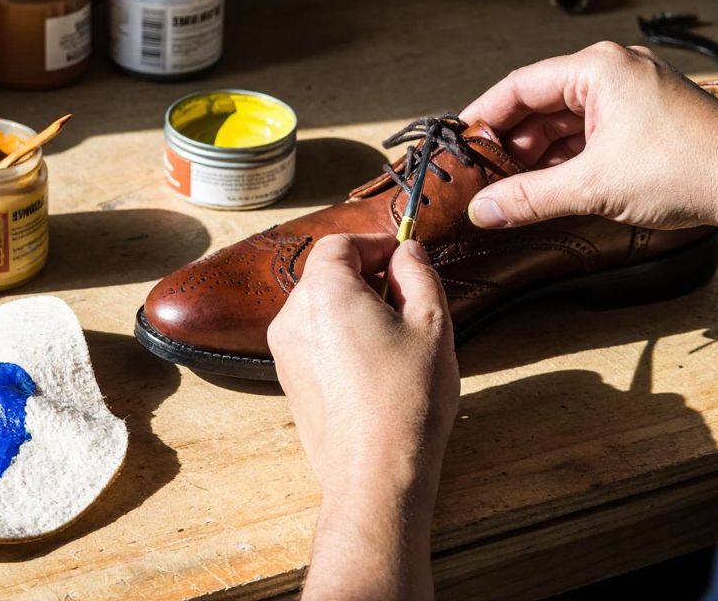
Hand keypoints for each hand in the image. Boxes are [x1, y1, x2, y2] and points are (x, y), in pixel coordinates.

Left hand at [268, 234, 457, 599]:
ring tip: (396, 341)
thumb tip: (407, 251)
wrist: (375, 473)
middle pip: (327, 276)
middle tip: (408, 301)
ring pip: (321, 309)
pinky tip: (375, 368)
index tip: (404, 258)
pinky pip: (315, 340)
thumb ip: (418, 273)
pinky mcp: (289, 380)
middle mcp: (292, 316)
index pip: (340, 244)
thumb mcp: (432, 323)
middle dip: (367, 278)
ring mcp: (285, 351)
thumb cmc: (407, 398)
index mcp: (324, 292)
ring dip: (355, 310)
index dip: (375, 245)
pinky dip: (341, 339)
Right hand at [462, 41, 717, 230]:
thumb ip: (529, 197)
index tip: (459, 143)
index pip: (520, 86)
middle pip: (541, 103)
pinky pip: (590, 134)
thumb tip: (483, 209)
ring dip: (538, 155)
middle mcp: (614, 71)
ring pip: (566, 122)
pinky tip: (548, 187)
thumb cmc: (686, 170)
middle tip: (479, 175)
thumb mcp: (593, 186)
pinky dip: (566, 159)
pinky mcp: (646, 119)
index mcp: (599, 68)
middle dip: (510, 142)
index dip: (484, 116)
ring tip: (509, 188)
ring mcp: (632, 94)